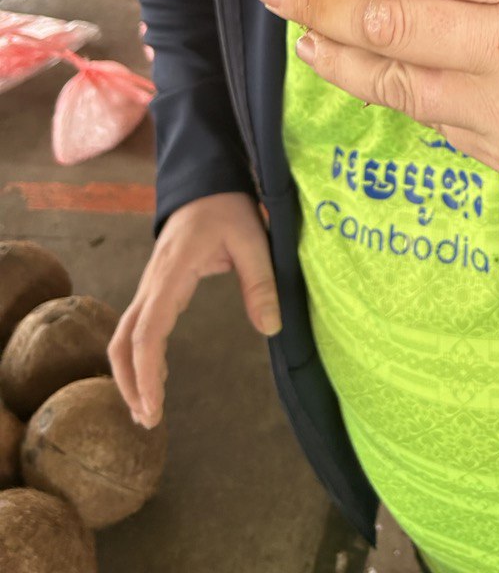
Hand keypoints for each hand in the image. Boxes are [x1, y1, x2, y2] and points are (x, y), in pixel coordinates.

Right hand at [108, 192, 280, 429]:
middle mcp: (153, 282)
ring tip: (148, 411)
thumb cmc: (229, 209)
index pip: (148, 331)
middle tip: (149, 420)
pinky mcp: (157, 287)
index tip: (154, 406)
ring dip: (129, 373)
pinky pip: (137, 326)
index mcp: (173, 273)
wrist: (207, 183)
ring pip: (123, 335)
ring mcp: (151, 285)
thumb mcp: (254, 240)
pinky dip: (138, 357)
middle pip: (123, 340)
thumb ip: (261, 282)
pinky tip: (154, 380)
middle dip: (130, 383)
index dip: (146, 372)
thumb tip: (270, 329)